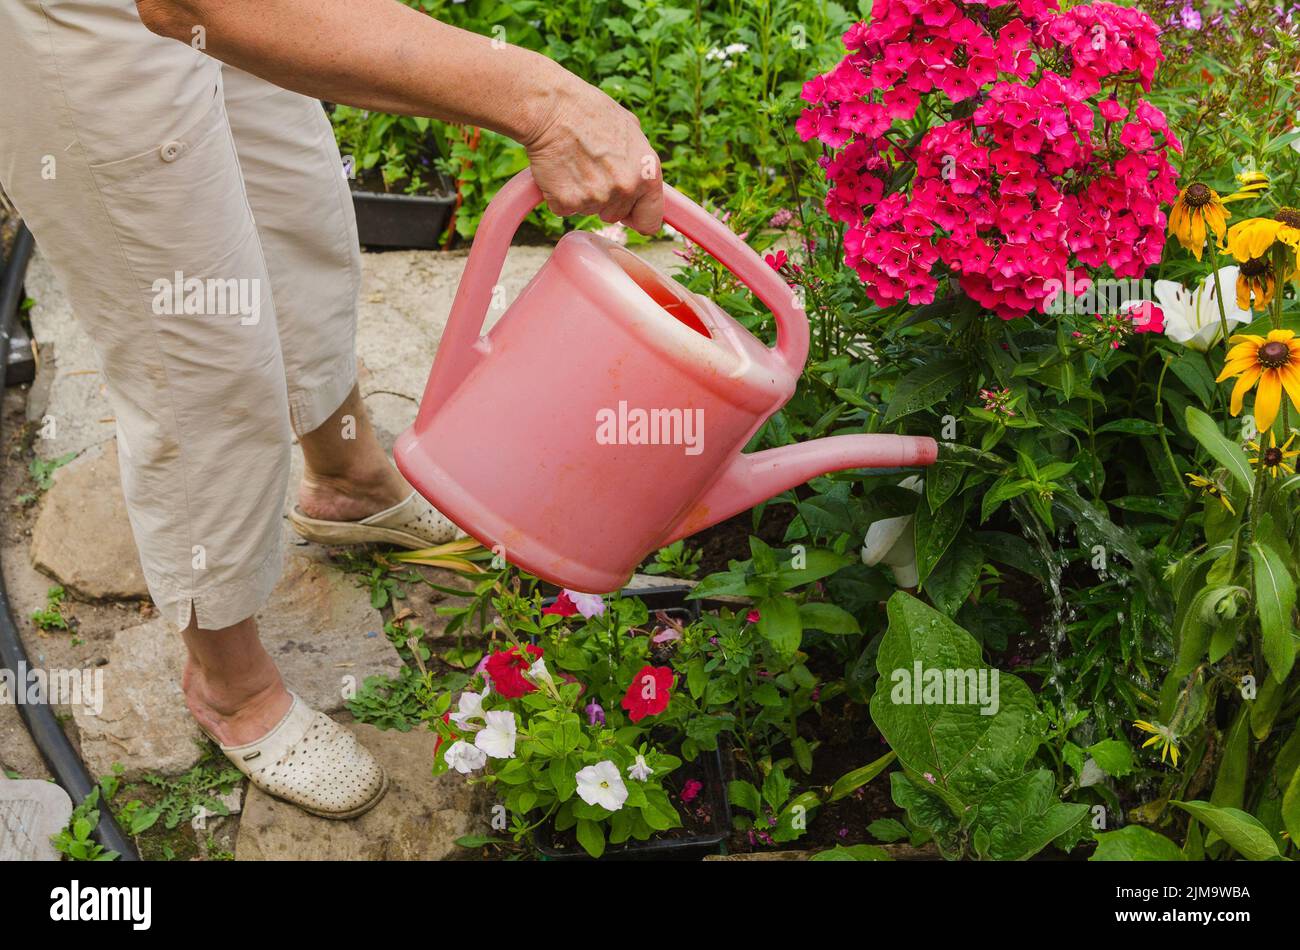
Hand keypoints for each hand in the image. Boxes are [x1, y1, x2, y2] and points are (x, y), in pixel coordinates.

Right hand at [523, 72, 663, 234]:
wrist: (550, 108)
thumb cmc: (589, 111)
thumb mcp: (630, 129)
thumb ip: (640, 161)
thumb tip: (641, 179)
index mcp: (647, 172)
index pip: (650, 220)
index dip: (636, 215)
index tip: (627, 211)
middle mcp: (626, 188)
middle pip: (615, 215)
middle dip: (604, 199)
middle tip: (590, 169)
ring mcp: (597, 197)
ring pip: (589, 211)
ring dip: (581, 195)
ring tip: (574, 163)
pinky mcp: (568, 202)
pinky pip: (563, 209)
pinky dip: (558, 195)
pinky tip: (559, 170)